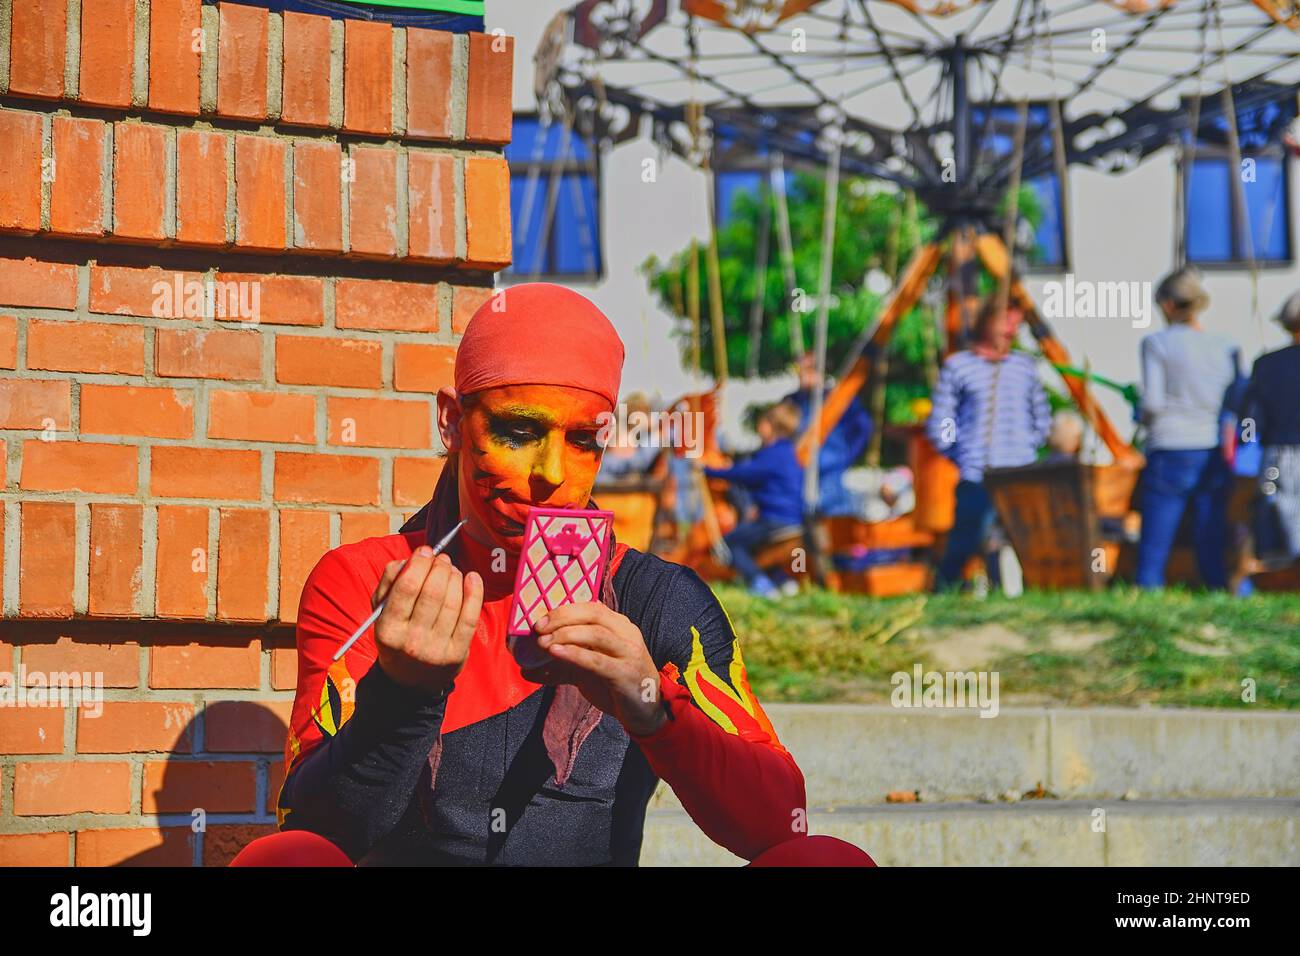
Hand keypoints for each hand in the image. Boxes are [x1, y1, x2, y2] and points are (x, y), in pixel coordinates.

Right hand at [371, 548, 482, 693]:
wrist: (410, 680)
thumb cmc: (397, 635)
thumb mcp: (380, 612)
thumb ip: (389, 582)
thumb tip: (410, 559)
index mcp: (388, 629)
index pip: (407, 587)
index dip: (419, 563)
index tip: (425, 551)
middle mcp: (412, 641)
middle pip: (433, 592)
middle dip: (440, 567)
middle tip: (442, 560)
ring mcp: (437, 649)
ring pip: (453, 601)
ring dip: (455, 577)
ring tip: (452, 570)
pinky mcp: (457, 653)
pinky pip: (470, 616)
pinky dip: (474, 592)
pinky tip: (472, 578)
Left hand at [528, 603, 666, 736]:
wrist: (646, 712)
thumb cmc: (617, 685)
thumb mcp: (588, 671)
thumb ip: (562, 665)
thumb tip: (527, 668)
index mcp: (619, 626)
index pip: (590, 607)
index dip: (564, 610)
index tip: (539, 619)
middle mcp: (626, 634)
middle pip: (593, 614)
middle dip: (562, 617)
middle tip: (538, 628)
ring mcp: (629, 653)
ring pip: (596, 633)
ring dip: (565, 635)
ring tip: (543, 643)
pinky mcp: (626, 674)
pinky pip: (598, 660)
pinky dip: (575, 654)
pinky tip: (556, 653)